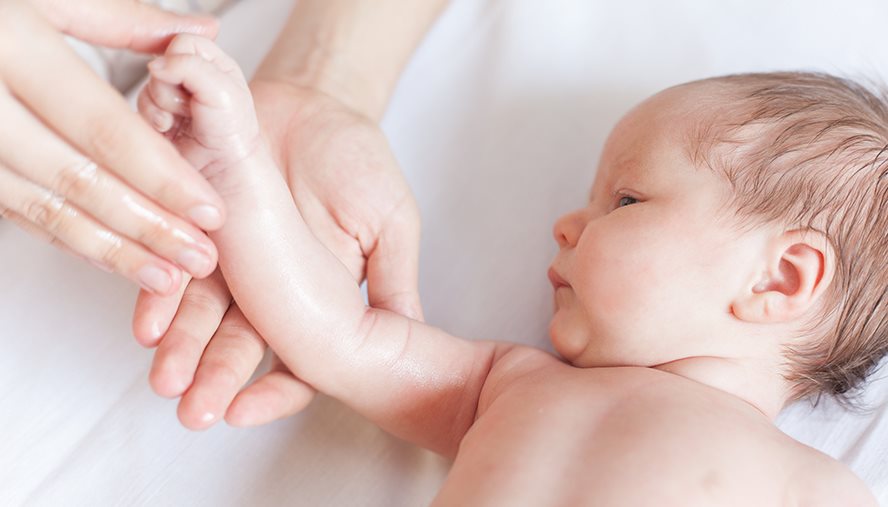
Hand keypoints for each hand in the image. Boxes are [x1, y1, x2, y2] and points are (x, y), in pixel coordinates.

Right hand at [0, 0, 224, 299]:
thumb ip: (125, 20)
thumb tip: (201, 33)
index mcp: (14, 49)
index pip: (104, 130)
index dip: (162, 177)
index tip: (208, 209)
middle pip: (81, 180)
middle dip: (149, 226)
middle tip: (200, 254)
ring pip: (50, 210)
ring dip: (115, 250)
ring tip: (169, 274)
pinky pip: (24, 214)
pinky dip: (74, 241)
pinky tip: (118, 258)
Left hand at [132, 78, 422, 427]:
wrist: (315, 98)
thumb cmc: (358, 161)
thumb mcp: (390, 221)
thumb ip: (391, 279)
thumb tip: (407, 338)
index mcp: (315, 297)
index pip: (297, 358)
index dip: (275, 390)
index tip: (247, 413)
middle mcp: (266, 288)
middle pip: (239, 342)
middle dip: (216, 378)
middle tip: (195, 412)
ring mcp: (229, 257)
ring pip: (200, 311)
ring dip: (181, 345)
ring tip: (165, 377)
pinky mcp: (194, 219)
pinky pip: (173, 258)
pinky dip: (160, 289)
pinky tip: (147, 319)